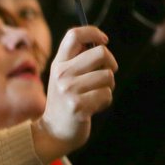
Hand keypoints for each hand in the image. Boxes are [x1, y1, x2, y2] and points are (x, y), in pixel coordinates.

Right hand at [31, 26, 115, 163]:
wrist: (53, 132)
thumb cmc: (65, 102)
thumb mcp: (63, 77)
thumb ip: (77, 60)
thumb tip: (100, 42)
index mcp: (58, 63)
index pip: (74, 35)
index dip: (93, 32)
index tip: (104, 40)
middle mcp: (61, 73)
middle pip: (101, 53)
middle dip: (111, 64)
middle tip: (106, 75)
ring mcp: (68, 89)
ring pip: (107, 76)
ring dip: (108, 87)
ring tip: (95, 96)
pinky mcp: (77, 105)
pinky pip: (106, 95)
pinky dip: (105, 102)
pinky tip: (93, 107)